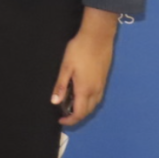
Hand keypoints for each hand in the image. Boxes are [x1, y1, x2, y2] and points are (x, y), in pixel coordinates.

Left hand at [51, 6, 117, 125]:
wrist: (98, 37)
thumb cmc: (79, 50)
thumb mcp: (65, 67)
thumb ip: (61, 86)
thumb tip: (55, 102)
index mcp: (85, 89)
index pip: (80, 113)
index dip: (70, 120)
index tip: (61, 120)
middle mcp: (96, 91)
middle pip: (88, 111)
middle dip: (76, 116)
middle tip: (63, 112)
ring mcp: (102, 85)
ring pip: (94, 104)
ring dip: (83, 108)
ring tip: (70, 104)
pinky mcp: (104, 79)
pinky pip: (97, 96)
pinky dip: (89, 101)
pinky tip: (80, 93)